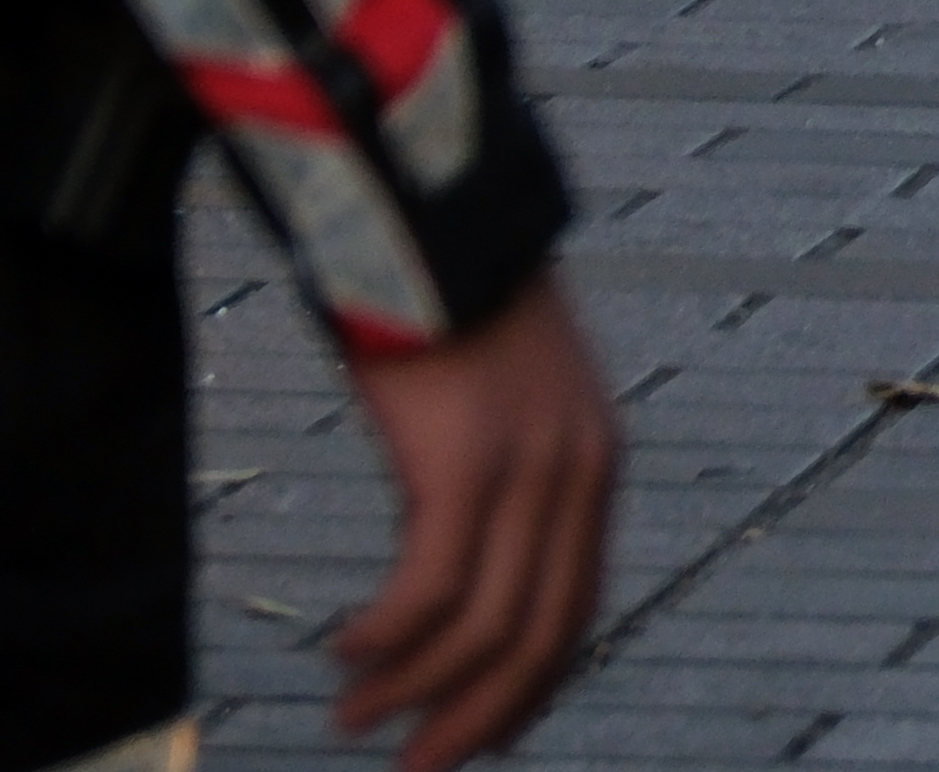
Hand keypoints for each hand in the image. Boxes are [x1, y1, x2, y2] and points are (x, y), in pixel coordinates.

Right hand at [331, 275, 614, 766]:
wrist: (434, 221)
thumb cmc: (451, 309)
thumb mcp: (506, 404)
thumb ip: (505, 482)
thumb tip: (463, 564)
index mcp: (595, 465)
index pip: (578, 609)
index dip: (530, 688)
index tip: (481, 738)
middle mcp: (580, 475)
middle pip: (541, 638)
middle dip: (478, 718)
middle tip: (417, 768)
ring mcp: (529, 471)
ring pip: (484, 630)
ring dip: (413, 689)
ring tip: (355, 718)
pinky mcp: (464, 466)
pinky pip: (428, 591)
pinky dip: (385, 638)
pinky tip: (342, 650)